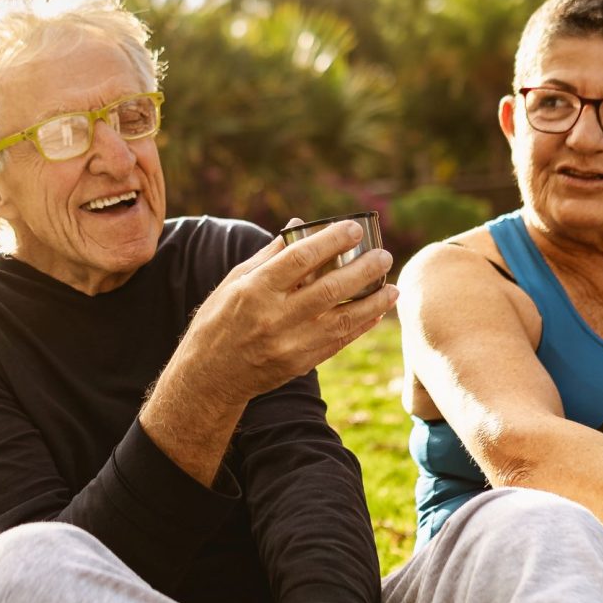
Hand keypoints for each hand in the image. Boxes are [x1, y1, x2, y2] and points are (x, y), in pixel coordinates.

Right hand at [176, 222, 396, 408]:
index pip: (300, 258)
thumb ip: (270, 256)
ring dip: (372, 301)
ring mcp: (289, 343)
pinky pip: (339, 341)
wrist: (210, 376)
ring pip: (342, 319)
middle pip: (329, 288)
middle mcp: (273, 316)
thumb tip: (300, 227)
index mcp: (255, 289)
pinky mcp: (300, 363)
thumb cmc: (220, 320)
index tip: (355, 229)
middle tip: (384, 256)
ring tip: (392, 287)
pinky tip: (377, 312)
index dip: (331, 240)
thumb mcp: (235, 282)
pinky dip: (361, 325)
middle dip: (363, 270)